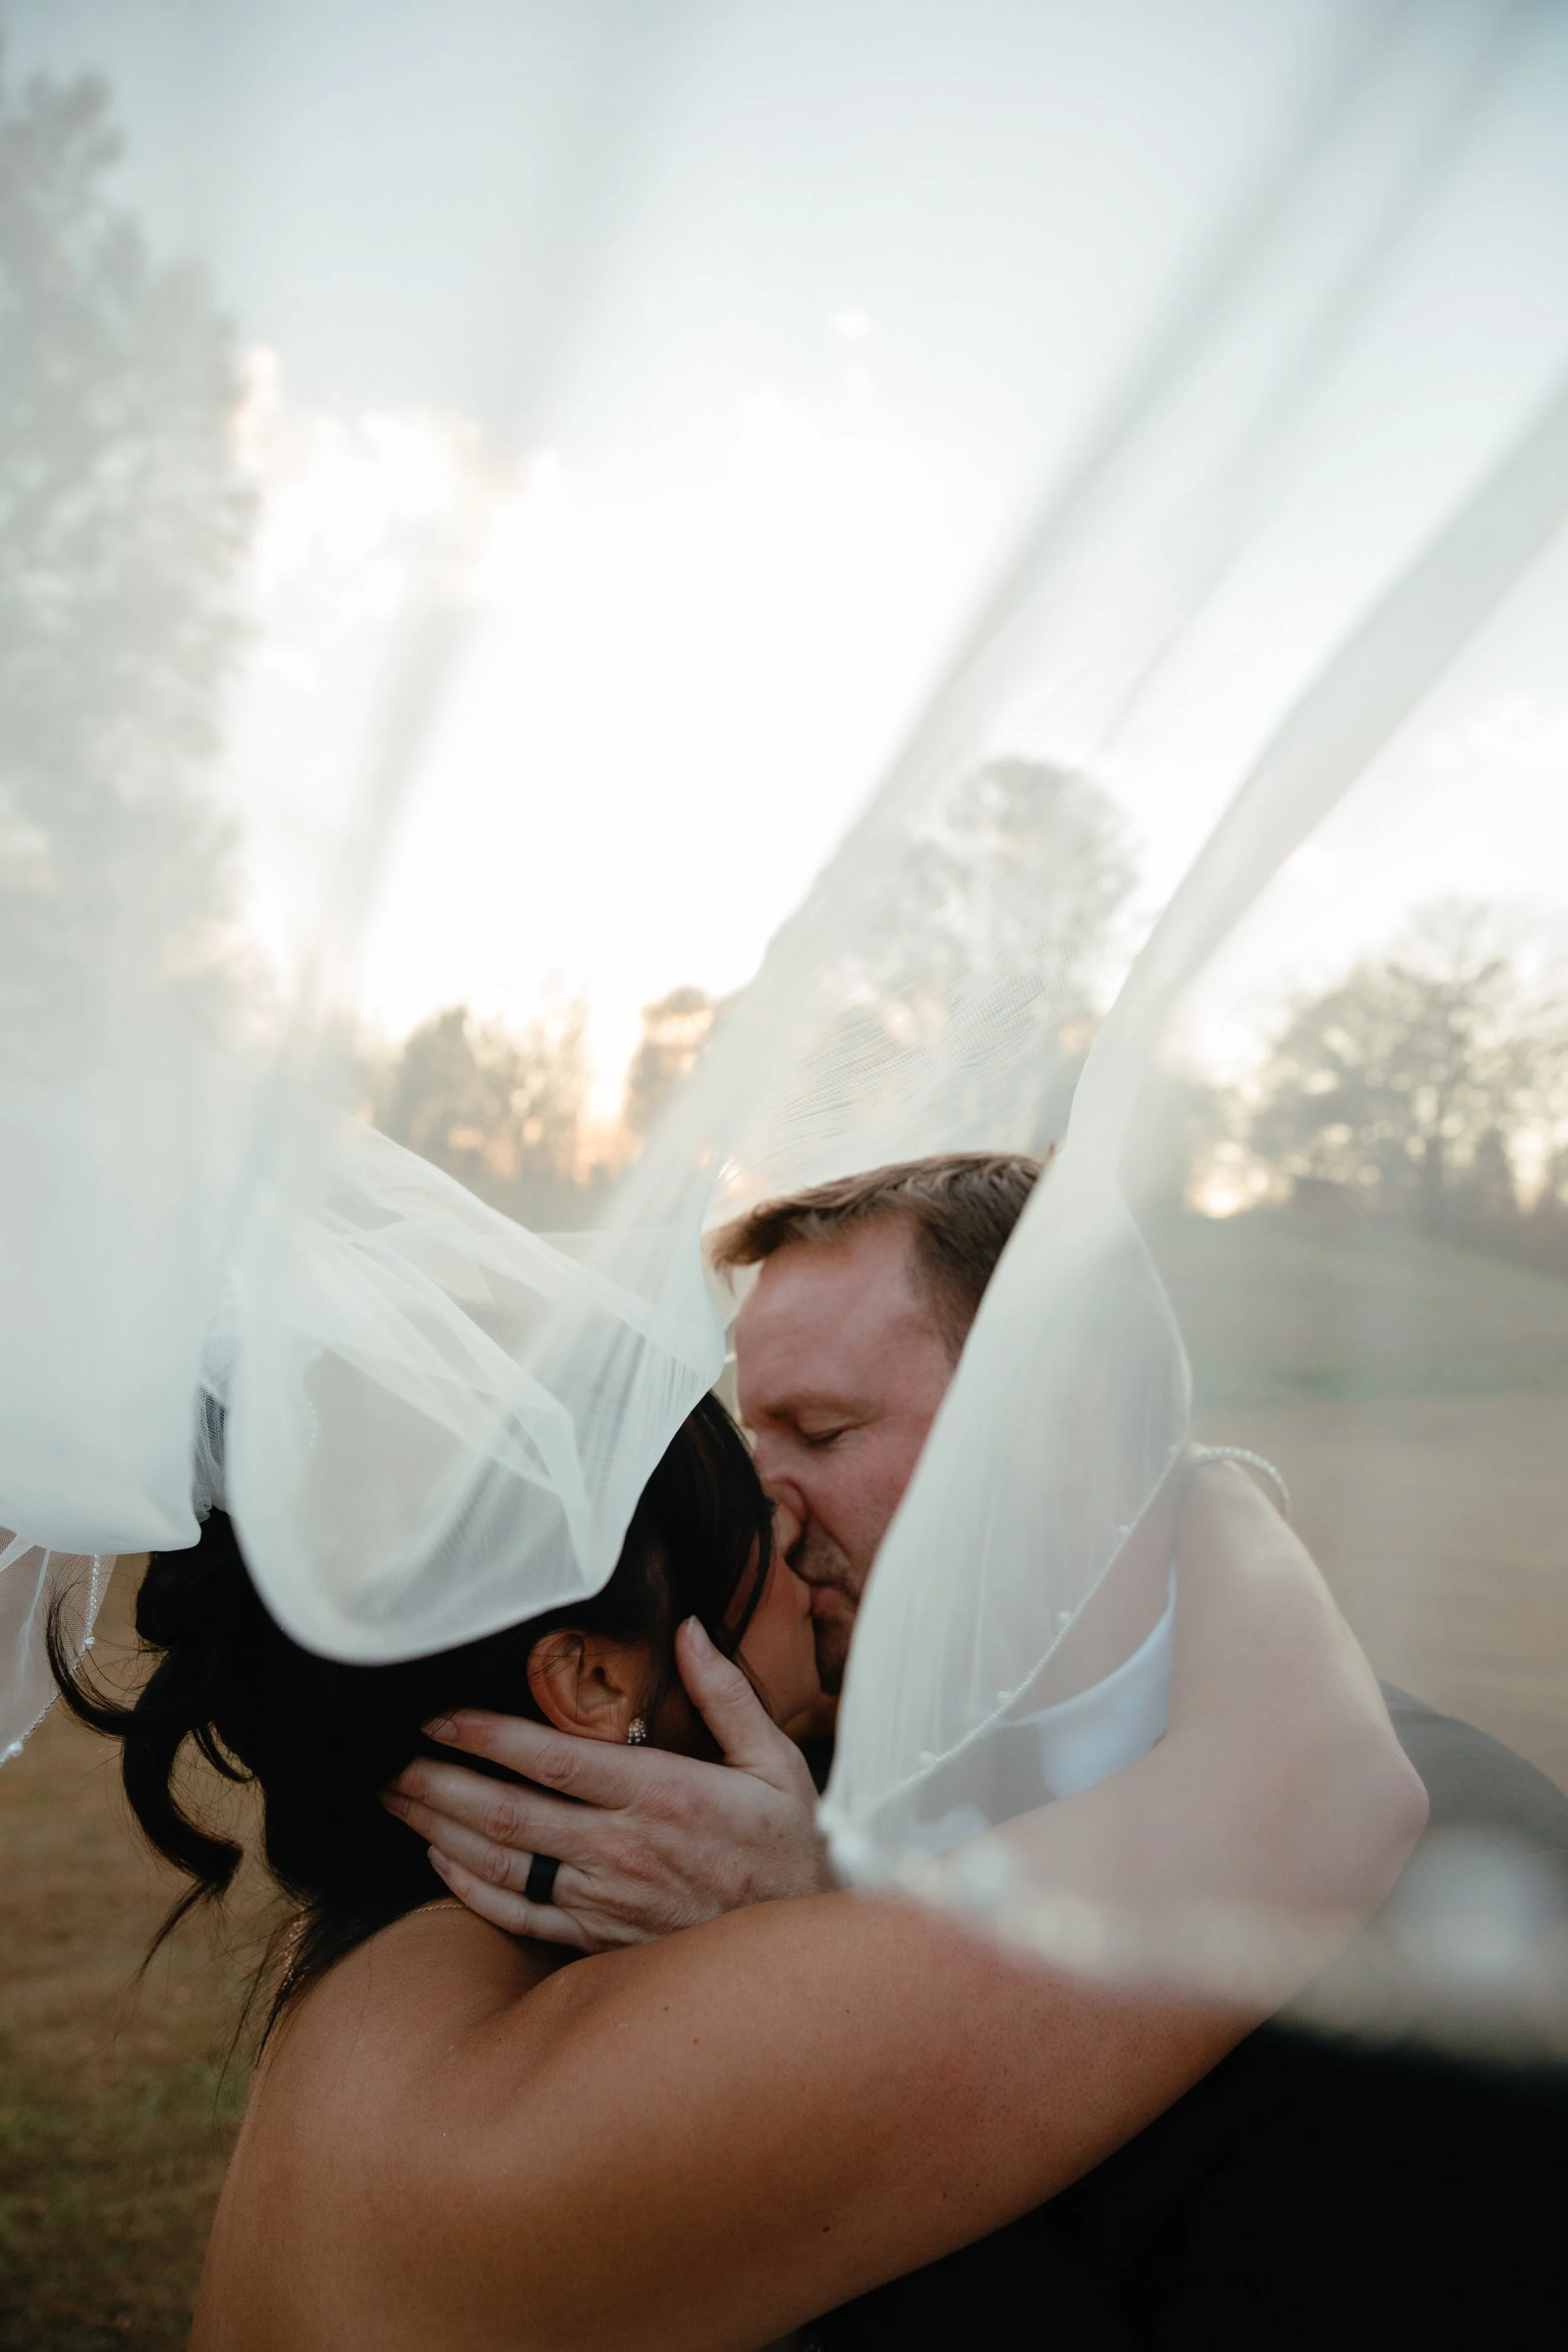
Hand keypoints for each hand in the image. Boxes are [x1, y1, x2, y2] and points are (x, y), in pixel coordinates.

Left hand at [382, 1616, 834, 1949]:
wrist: (804, 1948)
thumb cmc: (788, 1846)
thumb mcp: (777, 1763)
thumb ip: (728, 1694)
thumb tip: (689, 1627)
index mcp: (661, 1795)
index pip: (552, 1760)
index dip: (486, 1735)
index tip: (437, 1713)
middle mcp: (621, 1849)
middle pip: (505, 1813)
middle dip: (436, 1781)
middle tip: (384, 1757)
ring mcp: (604, 1900)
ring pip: (501, 1863)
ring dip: (438, 1828)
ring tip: (393, 1797)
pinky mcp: (599, 1938)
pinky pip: (518, 1917)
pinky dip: (469, 1889)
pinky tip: (438, 1860)